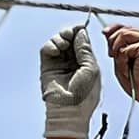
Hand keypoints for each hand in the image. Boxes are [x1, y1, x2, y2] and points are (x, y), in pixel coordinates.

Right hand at [39, 24, 100, 138]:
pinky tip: (57, 50)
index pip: (82, 41)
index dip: (81, 32)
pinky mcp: (47, 67)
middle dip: (70, 32)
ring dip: (61, 38)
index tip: (81, 27)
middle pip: (70, 38)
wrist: (69, 111)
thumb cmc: (84, 95)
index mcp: (86, 62)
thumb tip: (80, 32)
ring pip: (58, 40)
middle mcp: (73, 62)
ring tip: (63, 45)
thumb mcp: (91, 68)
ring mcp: (59, 64)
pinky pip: (47, 48)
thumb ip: (85, 49)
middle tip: (70, 34)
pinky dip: (51, 44)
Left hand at [103, 24, 138, 121]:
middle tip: (111, 55)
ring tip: (121, 64)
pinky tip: (127, 69)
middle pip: (126, 28)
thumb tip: (107, 33)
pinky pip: (126, 47)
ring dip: (117, 50)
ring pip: (124, 33)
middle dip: (113, 40)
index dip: (115, 29)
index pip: (130, 28)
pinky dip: (122, 59)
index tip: (105, 33)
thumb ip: (118, 47)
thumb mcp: (125, 61)